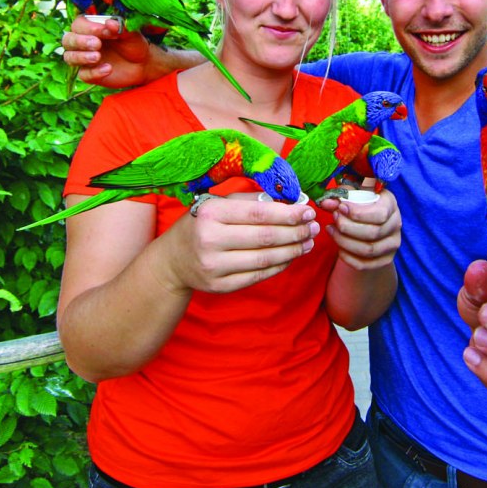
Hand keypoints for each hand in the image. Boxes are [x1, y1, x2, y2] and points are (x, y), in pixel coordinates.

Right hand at [60, 15, 151, 88]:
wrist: (142, 65)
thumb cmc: (134, 44)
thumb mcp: (131, 34)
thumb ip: (120, 28)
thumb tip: (109, 22)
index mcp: (91, 28)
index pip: (79, 24)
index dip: (89, 27)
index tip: (105, 30)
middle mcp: (83, 42)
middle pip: (68, 40)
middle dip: (80, 42)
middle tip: (97, 44)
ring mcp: (85, 59)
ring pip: (69, 57)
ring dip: (81, 57)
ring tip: (98, 57)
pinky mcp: (89, 74)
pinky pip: (83, 74)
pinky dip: (94, 72)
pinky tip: (108, 69)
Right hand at [155, 196, 320, 294]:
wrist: (173, 261)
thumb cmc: (202, 225)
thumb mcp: (218, 204)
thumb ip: (251, 201)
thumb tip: (291, 202)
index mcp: (211, 213)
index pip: (258, 213)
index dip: (287, 213)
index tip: (307, 211)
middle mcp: (210, 240)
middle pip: (265, 237)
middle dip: (295, 232)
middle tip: (313, 227)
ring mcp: (214, 266)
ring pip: (264, 259)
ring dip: (292, 250)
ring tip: (307, 242)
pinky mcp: (219, 286)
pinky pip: (258, 276)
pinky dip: (279, 266)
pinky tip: (290, 256)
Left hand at [319, 190, 401, 270]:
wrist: (370, 223)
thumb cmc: (360, 205)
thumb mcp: (352, 197)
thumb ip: (339, 198)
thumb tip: (326, 203)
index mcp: (390, 204)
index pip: (380, 214)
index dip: (358, 213)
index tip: (341, 208)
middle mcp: (396, 224)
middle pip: (373, 233)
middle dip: (348, 227)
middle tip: (334, 219)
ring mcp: (392, 244)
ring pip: (368, 250)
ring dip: (344, 242)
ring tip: (331, 230)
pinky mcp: (385, 259)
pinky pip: (364, 264)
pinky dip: (347, 257)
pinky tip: (338, 247)